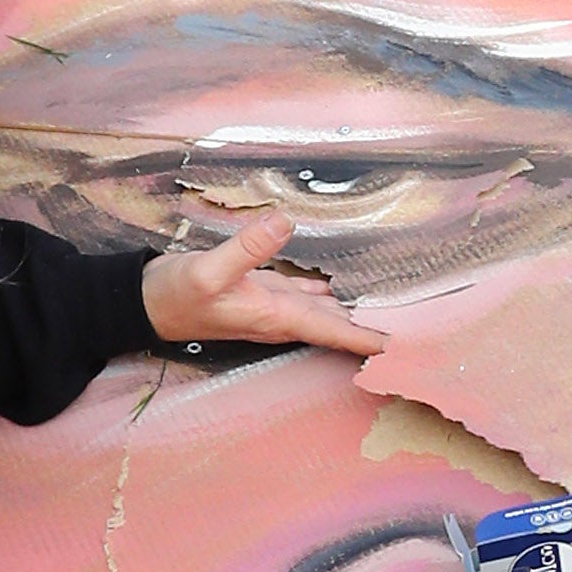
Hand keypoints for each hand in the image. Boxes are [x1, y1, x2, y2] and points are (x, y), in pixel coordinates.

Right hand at [142, 208, 390, 355]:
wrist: (145, 303)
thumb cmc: (175, 295)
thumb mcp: (207, 270)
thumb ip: (246, 248)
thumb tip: (284, 221)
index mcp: (278, 317)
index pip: (338, 332)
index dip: (374, 341)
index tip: (412, 350)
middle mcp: (284, 317)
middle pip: (343, 327)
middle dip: (379, 330)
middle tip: (426, 331)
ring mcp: (277, 305)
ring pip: (331, 312)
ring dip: (362, 312)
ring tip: (403, 308)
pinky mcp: (268, 290)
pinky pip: (312, 295)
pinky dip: (336, 292)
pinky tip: (354, 283)